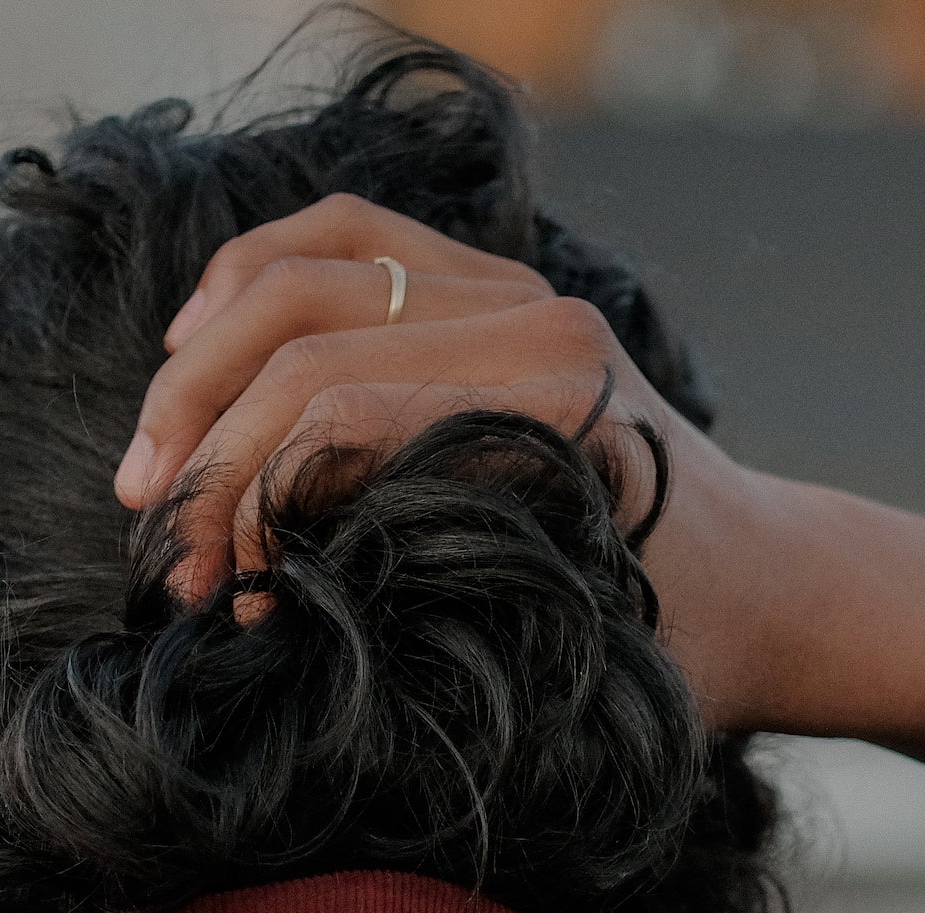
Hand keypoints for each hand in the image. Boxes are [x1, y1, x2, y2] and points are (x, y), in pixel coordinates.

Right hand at [117, 194, 924, 778]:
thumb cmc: (680, 648)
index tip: (208, 592)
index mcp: (551, 411)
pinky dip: (255, 277)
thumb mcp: (565, 661)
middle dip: (207, 443)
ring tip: (155, 453)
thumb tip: (258, 613)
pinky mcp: (497, 284)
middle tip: (155, 534)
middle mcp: (537, 325)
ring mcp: (518, 289)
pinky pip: (347, 239)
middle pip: (304, 341)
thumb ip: (432, 623)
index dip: (244, 505)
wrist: (769, 584)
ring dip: (206, 358)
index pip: (334, 420)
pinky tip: (195, 338)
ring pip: (308, 270)